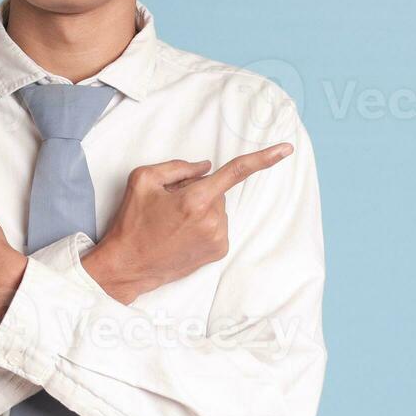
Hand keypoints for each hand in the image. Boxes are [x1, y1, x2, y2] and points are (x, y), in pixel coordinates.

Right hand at [82, 142, 293, 303]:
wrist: (128, 265)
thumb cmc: (132, 222)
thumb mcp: (143, 180)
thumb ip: (178, 166)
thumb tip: (205, 166)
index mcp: (195, 200)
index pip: (236, 172)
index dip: (264, 158)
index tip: (286, 149)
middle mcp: (212, 220)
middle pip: (216, 191)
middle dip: (198, 192)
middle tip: (170, 206)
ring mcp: (218, 238)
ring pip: (217, 209)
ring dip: (200, 209)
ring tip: (173, 224)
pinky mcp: (218, 251)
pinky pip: (218, 225)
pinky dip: (204, 224)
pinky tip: (182, 234)